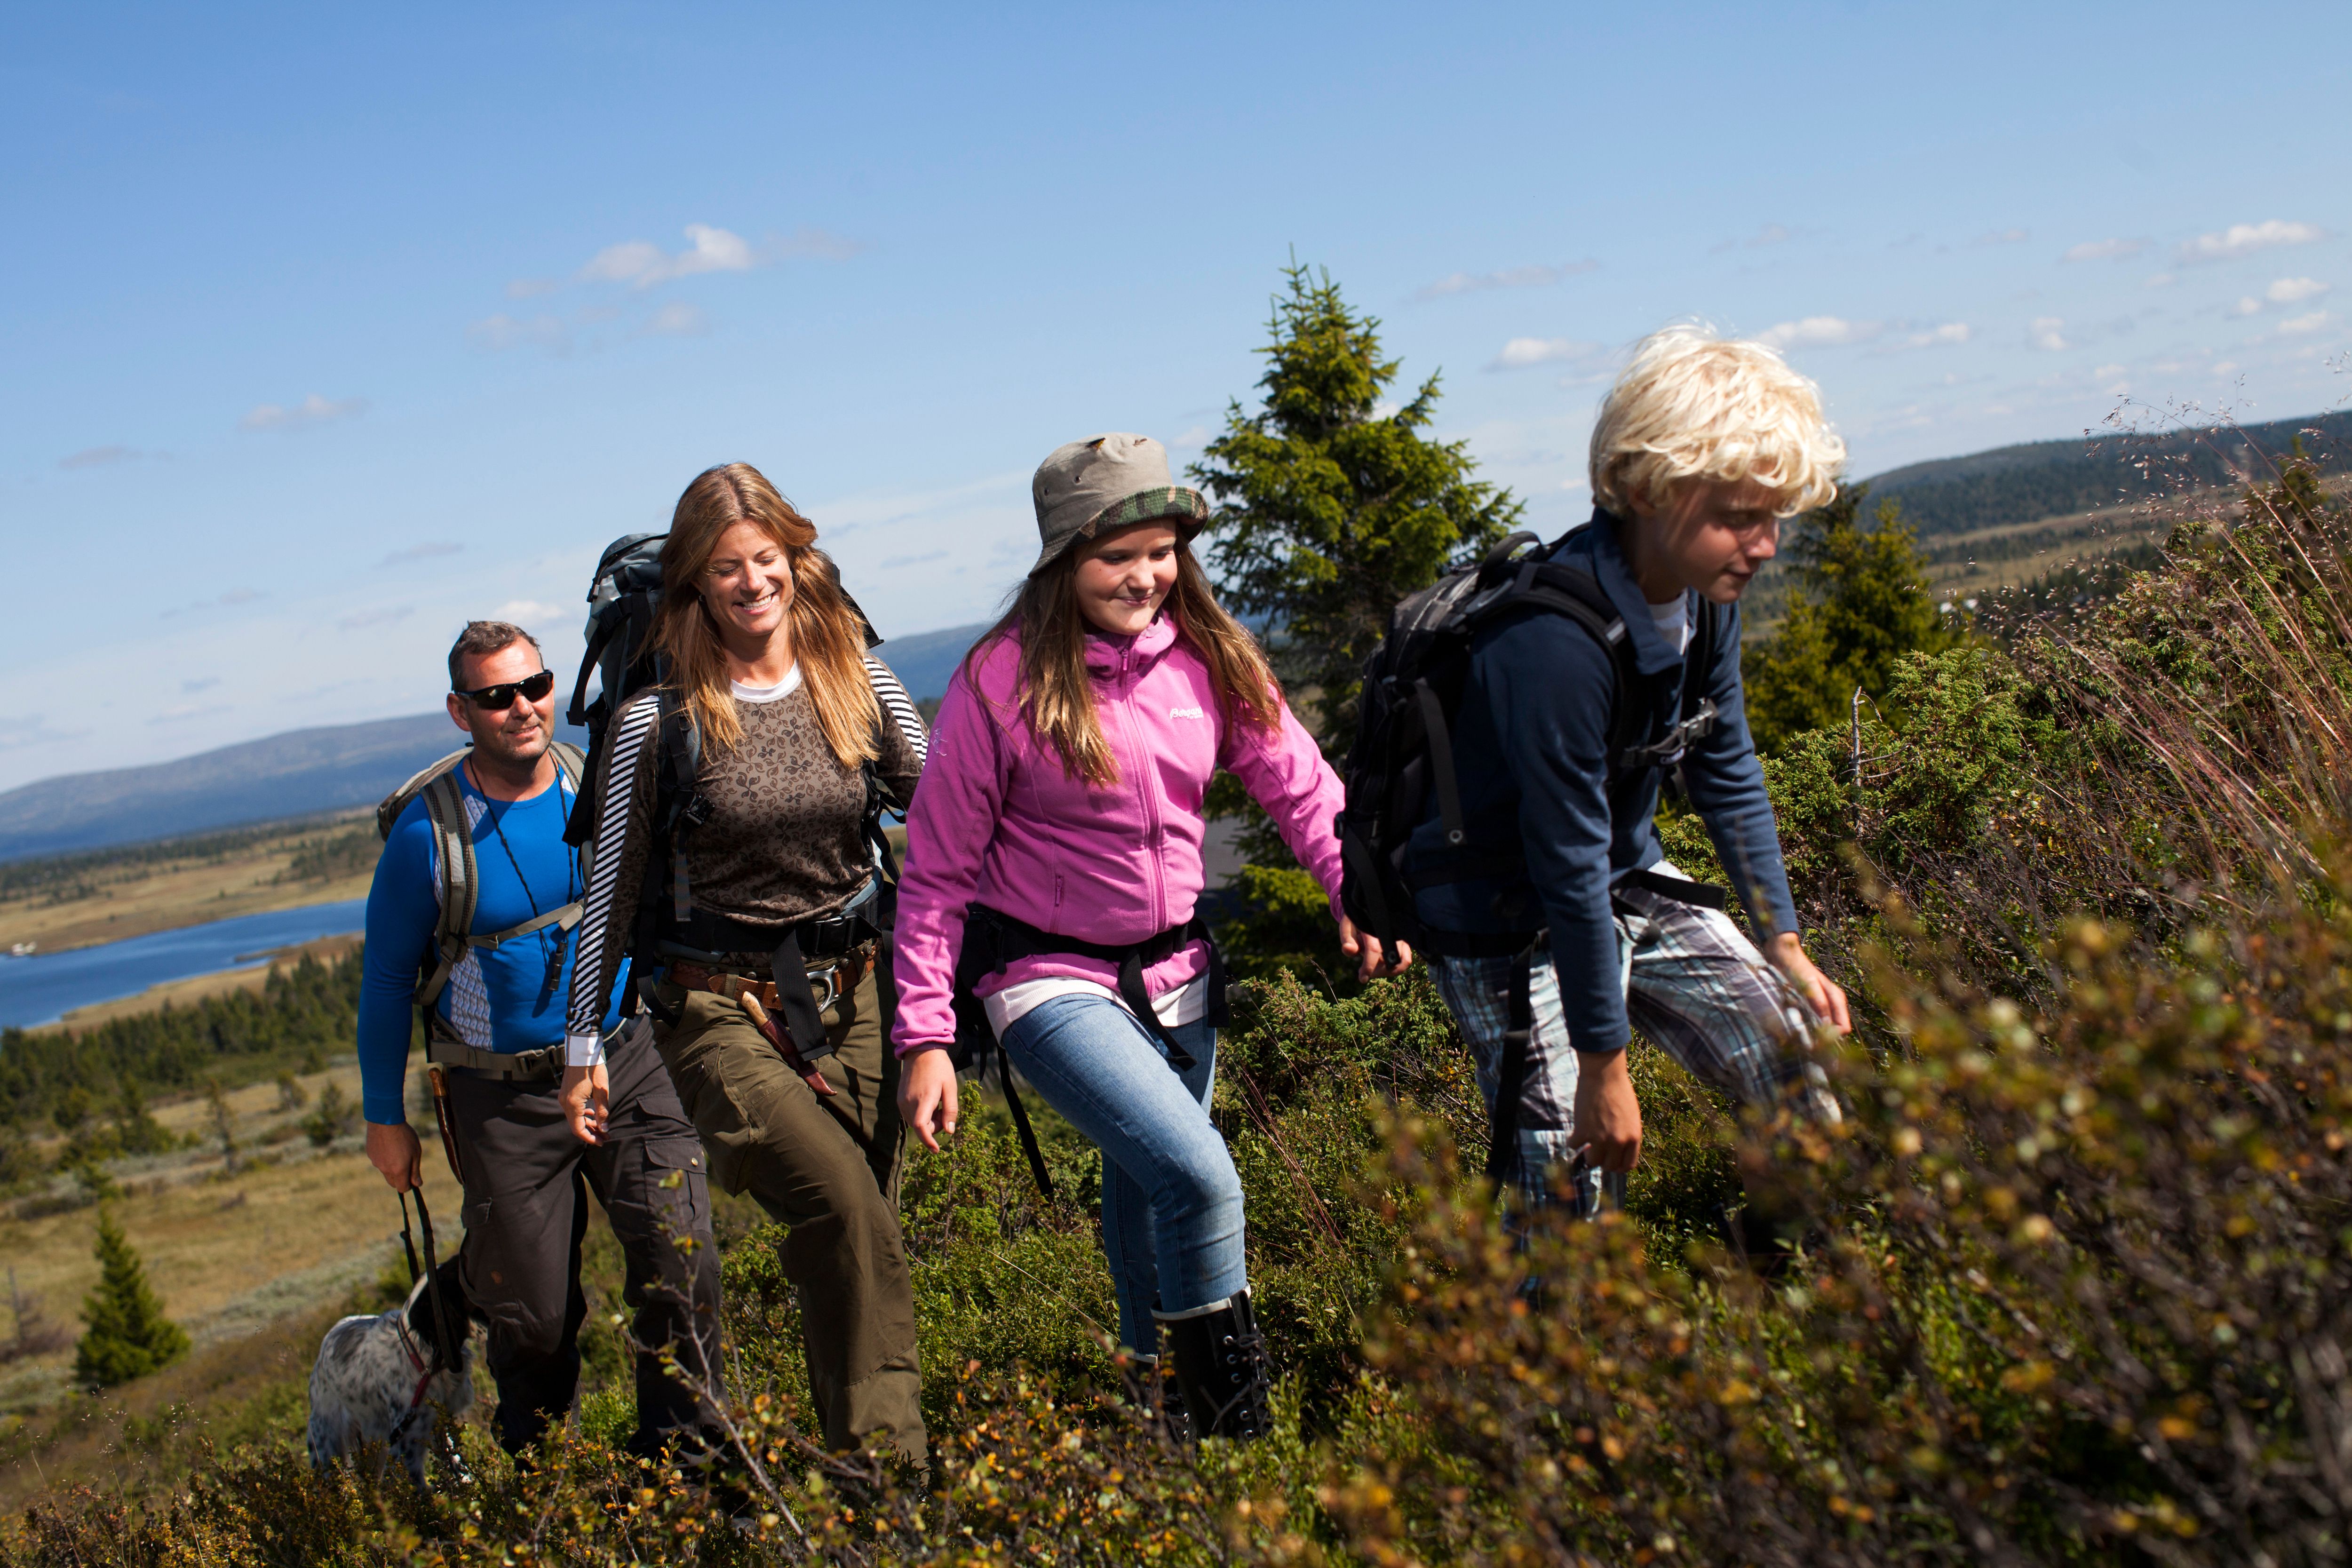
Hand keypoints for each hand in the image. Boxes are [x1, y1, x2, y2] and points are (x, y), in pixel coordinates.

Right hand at [365, 1120, 422, 1191]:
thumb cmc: (404, 1135)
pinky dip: (384, 1157)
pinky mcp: (370, 1154)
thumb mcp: (415, 1152)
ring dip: (391, 1167)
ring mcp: (376, 1162)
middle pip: (392, 1182)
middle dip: (400, 1179)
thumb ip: (415, 1170)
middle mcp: (385, 1169)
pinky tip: (388, 1145)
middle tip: (407, 1165)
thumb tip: (417, 1184)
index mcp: (398, 1170)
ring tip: (397, 1150)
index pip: (402, 1188)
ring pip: (385, 1171)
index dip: (409, 1186)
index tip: (413, 1179)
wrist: (385, 1120)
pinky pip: (378, 1161)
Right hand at [560, 1063, 609, 1144]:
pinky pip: (573, 1109)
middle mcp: (565, 1103)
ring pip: (574, 1117)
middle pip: (576, 1125)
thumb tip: (605, 1129)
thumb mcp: (602, 1091)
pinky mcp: (566, 1092)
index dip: (590, 1138)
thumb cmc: (593, 1069)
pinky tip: (593, 1113)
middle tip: (605, 1136)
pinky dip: (583, 1114)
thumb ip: (603, 1112)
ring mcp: (564, 1097)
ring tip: (601, 1126)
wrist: (583, 1051)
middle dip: (591, 1132)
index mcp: (573, 1104)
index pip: (578, 1130)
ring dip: (587, 1123)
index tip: (602, 1142)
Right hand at [897, 1047, 959, 1153]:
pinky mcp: (899, 1099)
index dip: (928, 1141)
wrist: (921, 1050)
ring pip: (915, 1122)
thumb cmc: (940, 1068)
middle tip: (944, 1109)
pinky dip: (921, 1114)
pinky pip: (910, 1115)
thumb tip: (949, 1131)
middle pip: (921, 1127)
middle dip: (935, 1125)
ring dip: (928, 1120)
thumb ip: (950, 1110)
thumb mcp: (950, 1087)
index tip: (936, 1150)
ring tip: (936, 1102)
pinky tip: (928, 1100)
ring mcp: (902, 1101)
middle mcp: (908, 1102)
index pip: (921, 1127)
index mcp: (923, 1099)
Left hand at [1337, 914, 1414, 982]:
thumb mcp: (1347, 926)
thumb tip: (1348, 950)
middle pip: (1388, 959)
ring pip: (1402, 962)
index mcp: (1374, 926)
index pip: (1374, 950)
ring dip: (1387, 971)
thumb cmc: (1356, 920)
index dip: (1369, 967)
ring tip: (1374, 969)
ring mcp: (1402, 936)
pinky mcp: (1407, 940)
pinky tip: (1383, 966)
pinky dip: (1397, 968)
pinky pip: (1407, 959)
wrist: (1369, 908)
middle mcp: (1392, 931)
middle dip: (1375, 971)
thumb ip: (1347, 938)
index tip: (1362, 979)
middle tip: (1363, 971)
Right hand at [1570, 1050, 1642, 1173]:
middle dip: (1602, 1160)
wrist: (1604, 1074)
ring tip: (1585, 1143)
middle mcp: (1619, 1141)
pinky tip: (1574, 1132)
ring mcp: (1600, 1138)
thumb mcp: (1632, 1116)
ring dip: (1588, 1154)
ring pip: (1592, 1161)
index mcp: (1634, 1137)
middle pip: (1609, 1166)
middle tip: (1595, 1150)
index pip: (1628, 1165)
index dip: (1617, 1165)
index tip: (1610, 1159)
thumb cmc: (1619, 1090)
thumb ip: (1627, 1134)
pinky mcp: (1583, 1132)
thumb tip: (1617, 1148)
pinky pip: (1574, 1146)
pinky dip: (1572, 1141)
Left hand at [1767, 933, 1851, 1034]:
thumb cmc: (1797, 969)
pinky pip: (1815, 1022)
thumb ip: (1819, 1004)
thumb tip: (1828, 1025)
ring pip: (1825, 1027)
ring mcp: (1823, 1004)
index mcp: (1837, 998)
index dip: (1832, 1037)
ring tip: (1800, 1035)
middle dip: (1824, 1037)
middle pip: (1835, 1030)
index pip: (1843, 1027)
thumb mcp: (1809, 985)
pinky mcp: (1812, 1005)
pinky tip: (1797, 1027)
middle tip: (1806, 1042)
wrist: (1784, 956)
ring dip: (1815, 1033)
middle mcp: (1833, 1003)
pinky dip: (1808, 1026)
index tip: (1816, 1042)